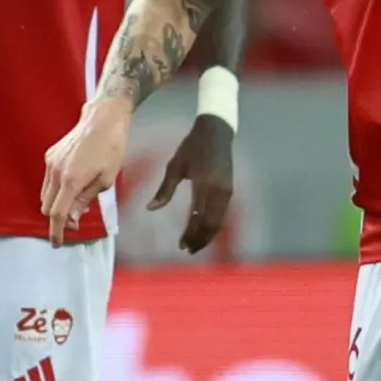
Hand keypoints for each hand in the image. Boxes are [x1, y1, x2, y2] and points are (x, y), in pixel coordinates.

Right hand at [41, 97, 131, 246]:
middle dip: (59, 218)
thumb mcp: (106, 179)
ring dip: (57, 203)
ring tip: (79, 200)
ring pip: (45, 195)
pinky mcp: (51, 155)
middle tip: (78, 218)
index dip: (56, 231)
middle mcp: (56, 172)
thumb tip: (73, 216)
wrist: (103, 118)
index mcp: (71, 181)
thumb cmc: (111, 148)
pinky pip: (48, 180)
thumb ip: (86, 199)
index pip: (58, 214)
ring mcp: (51, 162)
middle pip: (47, 207)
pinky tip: (74, 183)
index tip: (57, 243)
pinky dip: (57, 189)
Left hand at [149, 113, 234, 253]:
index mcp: (204, 185)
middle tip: (187, 249)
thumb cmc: (191, 147)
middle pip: (211, 224)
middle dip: (200, 239)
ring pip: (219, 221)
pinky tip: (204, 230)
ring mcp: (227, 191)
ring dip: (207, 235)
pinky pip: (222, 214)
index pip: (198, 217)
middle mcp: (219, 191)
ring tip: (195, 245)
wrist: (216, 131)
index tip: (180, 245)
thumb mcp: (174, 166)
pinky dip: (213, 225)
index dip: (190, 234)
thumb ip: (164, 190)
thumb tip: (150, 209)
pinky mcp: (230, 190)